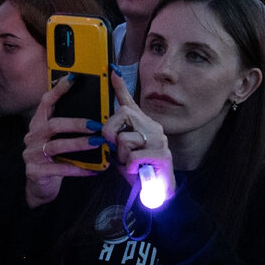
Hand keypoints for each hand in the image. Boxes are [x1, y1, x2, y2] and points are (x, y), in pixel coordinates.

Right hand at [22, 77, 105, 208]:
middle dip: (76, 124)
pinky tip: (94, 169)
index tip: (74, 78)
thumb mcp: (60, 138)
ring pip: (56, 146)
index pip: (46, 102)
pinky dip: (77, 169)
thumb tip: (97, 111)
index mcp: (38, 124)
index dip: (58, 90)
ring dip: (79, 144)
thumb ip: (70, 125)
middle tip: (96, 125)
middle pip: (53, 125)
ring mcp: (31, 154)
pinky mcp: (35, 172)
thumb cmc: (55, 157)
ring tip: (98, 143)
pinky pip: (59, 169)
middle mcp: (32, 137)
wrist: (40, 185)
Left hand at [106, 71, 174, 190]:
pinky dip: (129, 167)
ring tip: (131, 165)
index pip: (130, 103)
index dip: (120, 87)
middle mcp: (153, 128)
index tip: (112, 70)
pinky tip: (136, 172)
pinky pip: (133, 156)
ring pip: (125, 138)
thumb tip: (102, 131)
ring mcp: (159, 140)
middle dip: (110, 132)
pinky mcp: (162, 155)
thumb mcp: (122, 152)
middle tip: (115, 148)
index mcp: (143, 125)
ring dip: (122, 156)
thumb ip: (115, 139)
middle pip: (122, 115)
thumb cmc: (138, 172)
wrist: (158, 194)